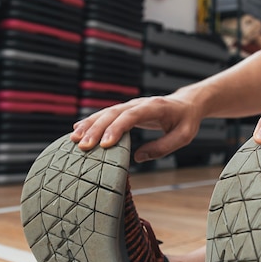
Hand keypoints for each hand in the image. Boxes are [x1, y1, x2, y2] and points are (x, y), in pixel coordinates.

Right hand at [70, 95, 201, 161]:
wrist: (187, 104)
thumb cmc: (186, 120)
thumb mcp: (183, 136)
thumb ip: (163, 147)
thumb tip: (137, 158)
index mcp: (155, 107)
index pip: (132, 116)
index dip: (117, 129)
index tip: (105, 145)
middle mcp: (139, 104)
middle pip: (114, 113)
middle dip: (96, 129)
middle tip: (82, 146)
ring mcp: (131, 105)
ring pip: (106, 113)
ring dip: (89, 125)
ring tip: (73, 139)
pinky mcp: (126, 111)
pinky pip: (106, 115)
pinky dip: (91, 122)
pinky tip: (76, 130)